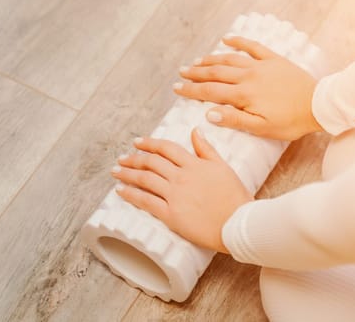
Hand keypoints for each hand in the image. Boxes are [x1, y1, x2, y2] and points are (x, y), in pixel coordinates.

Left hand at [111, 128, 252, 252]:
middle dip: (134, 158)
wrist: (238, 223)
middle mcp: (181, 177)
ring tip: (116, 171)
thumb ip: (207, 149)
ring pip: (145, 179)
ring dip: (127, 173)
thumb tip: (195, 131)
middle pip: (151, 162)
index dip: (149, 143)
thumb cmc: (235, 198)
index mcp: (194, 164)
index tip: (138, 142)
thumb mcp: (223, 167)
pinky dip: (130, 195)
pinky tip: (121, 191)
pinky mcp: (171, 214)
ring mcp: (175, 195)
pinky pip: (145, 201)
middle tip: (122, 158)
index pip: (166, 148)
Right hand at [176, 35, 322, 140]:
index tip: (177, 88)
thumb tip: (209, 113)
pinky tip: (226, 39)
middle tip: (181, 72)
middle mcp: (249, 77)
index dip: (192, 90)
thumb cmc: (291, 121)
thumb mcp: (262, 128)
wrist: (318, 105)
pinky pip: (252, 46)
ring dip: (211, 59)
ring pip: (230, 59)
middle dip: (196, 73)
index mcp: (244, 95)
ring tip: (197, 61)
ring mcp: (261, 65)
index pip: (211, 92)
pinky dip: (238, 42)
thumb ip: (235, 120)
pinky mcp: (274, 59)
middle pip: (216, 73)